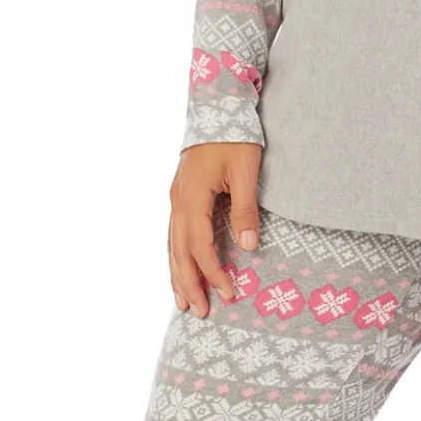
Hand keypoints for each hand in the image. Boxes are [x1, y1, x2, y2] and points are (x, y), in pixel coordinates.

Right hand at [169, 141, 260, 318]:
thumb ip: (245, 210)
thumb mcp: (245, 172)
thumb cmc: (234, 137)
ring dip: (177, 274)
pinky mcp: (180, 195)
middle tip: (199, 313)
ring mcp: (175, 198)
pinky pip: (174, 233)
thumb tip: (248, 248)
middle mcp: (177, 201)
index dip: (214, 273)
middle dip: (189, 284)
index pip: (200, 246)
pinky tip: (179, 269)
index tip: (230, 293)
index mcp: (191, 197)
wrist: (217, 108)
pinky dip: (176, 256)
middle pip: (179, 252)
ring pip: (171, 245)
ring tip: (182, 301)